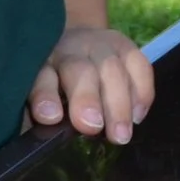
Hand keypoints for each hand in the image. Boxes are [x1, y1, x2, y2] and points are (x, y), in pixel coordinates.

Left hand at [27, 24, 152, 142]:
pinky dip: (141, 92)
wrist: (76, 44)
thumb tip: (44, 136)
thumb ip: (38, 114)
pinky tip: (137, 116)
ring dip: (118, 103)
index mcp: (40, 63)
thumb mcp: (38, 95)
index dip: (45, 96)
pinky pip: (140, 66)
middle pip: (79, 70)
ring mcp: (100, 45)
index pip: (40, 77)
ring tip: (121, 134)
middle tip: (91, 126)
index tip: (50, 117)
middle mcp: (69, 50)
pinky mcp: (126, 47)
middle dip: (86, 98)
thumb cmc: (54, 82)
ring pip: (111, 68)